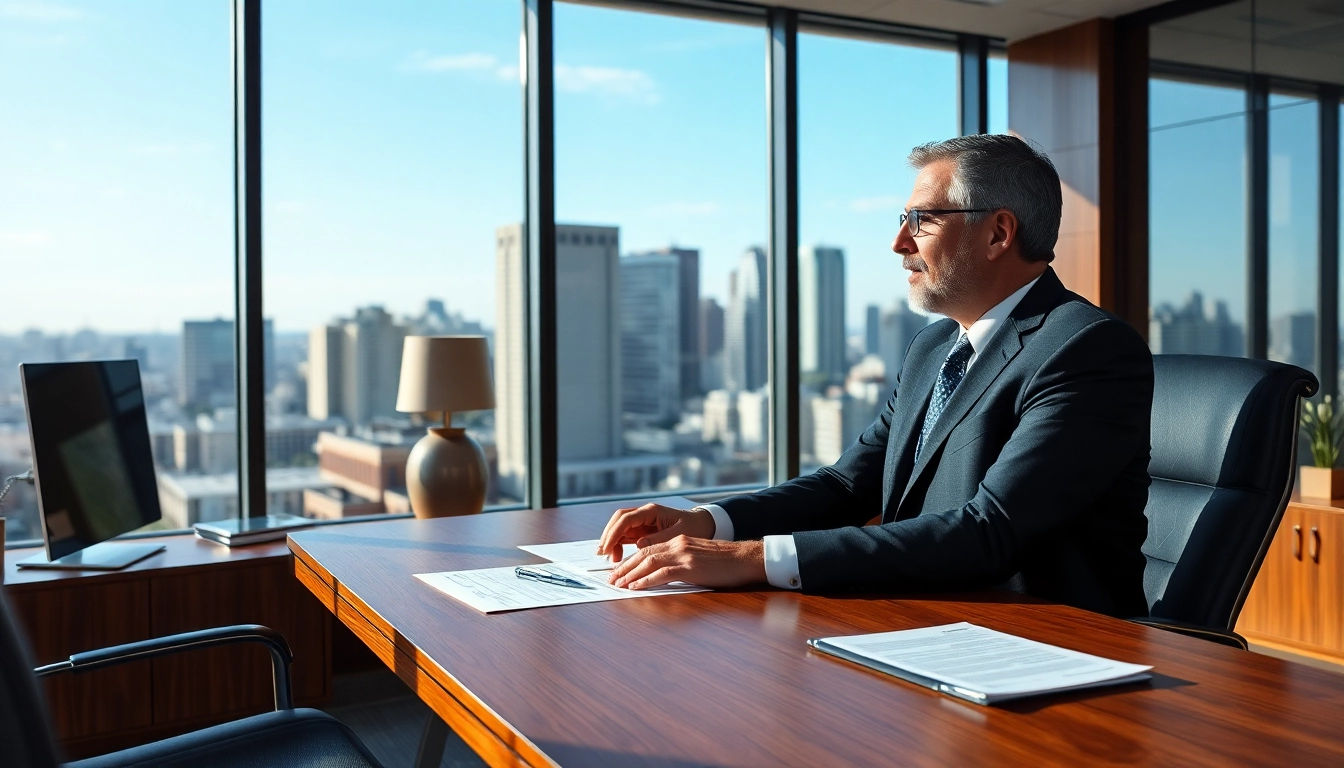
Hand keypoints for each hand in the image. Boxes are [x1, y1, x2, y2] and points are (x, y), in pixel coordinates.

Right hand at [596, 503, 714, 561]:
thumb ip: (659, 538)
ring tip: (610, 559)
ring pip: (619, 528)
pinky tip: (618, 557)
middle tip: (602, 553)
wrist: (703, 524)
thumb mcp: (680, 534)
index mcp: (652, 511)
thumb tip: (639, 545)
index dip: (614, 533)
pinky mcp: (643, 530)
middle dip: (608, 535)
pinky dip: (619, 545)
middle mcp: (644, 514)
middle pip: (618, 520)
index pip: (626, 519)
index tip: (607, 548)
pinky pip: (625, 536)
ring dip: (611, 541)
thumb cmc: (694, 527)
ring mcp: (642, 522)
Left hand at [608, 536, 765, 589]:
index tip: (619, 571)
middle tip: (611, 579)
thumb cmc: (727, 562)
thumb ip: (681, 563)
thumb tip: (665, 575)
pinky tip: (636, 587)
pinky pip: (662, 573)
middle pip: (643, 554)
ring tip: (618, 584)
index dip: (631, 561)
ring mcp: (684, 554)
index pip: (648, 549)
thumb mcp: (699, 557)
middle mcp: (678, 544)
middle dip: (625, 567)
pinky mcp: (690, 567)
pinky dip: (646, 580)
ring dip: (630, 574)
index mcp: (679, 541)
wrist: (747, 558)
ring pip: (649, 562)